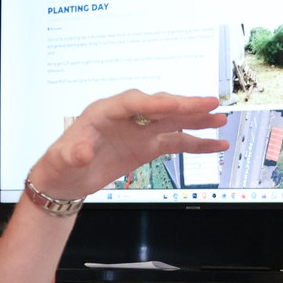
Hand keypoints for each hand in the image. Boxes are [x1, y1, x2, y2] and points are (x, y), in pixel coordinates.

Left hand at [28, 90, 227, 199]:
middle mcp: (127, 117)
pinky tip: (216, 144)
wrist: (66, 179)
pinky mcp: (147, 146)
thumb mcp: (62, 159)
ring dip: (197, 120)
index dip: (157, 103)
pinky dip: (196, 143)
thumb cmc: (61, 163)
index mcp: (104, 112)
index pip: (135, 103)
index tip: (176, 103)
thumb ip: (74, 153)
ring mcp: (140, 131)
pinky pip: (176, 142)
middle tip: (210, 103)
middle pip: (160, 107)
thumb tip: (83, 152)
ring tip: (221, 118)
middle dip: (185, 105)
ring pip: (173, 121)